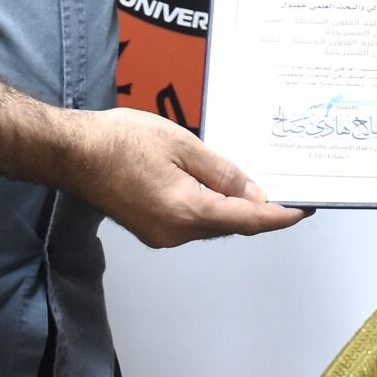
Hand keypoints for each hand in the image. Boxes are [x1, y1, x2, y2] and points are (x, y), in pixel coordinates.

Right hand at [57, 107, 306, 247]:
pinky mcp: (152, 228)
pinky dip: (212, 206)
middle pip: (232, 225)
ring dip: (235, 206)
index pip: (248, 221)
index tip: (304, 208)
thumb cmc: (120, 142)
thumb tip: (254, 194)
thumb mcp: (182, 145)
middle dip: (260, 209)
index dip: (280, 216)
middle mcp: (175, 233)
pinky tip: (220, 185)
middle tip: (287, 187)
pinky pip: (194, 220)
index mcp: (186, 212)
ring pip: (212, 223)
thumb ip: (222, 172)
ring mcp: (162, 234)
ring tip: (257, 181)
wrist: (72, 153)